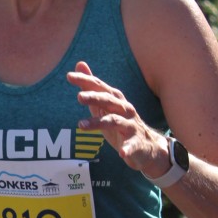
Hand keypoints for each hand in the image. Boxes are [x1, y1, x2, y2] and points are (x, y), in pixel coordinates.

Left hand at [67, 61, 167, 176]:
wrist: (147, 146)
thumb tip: (79, 64)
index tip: (70, 76)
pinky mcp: (136, 144)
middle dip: (94, 97)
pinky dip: (127, 149)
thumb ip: (92, 86)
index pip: (99, 87)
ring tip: (81, 125)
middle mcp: (125, 110)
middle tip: (79, 97)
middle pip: (108, 101)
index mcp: (116, 100)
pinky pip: (132, 146)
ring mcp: (131, 126)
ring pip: (114, 122)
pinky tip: (122, 153)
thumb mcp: (105, 104)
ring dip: (98, 123)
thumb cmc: (121, 123)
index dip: (86, 80)